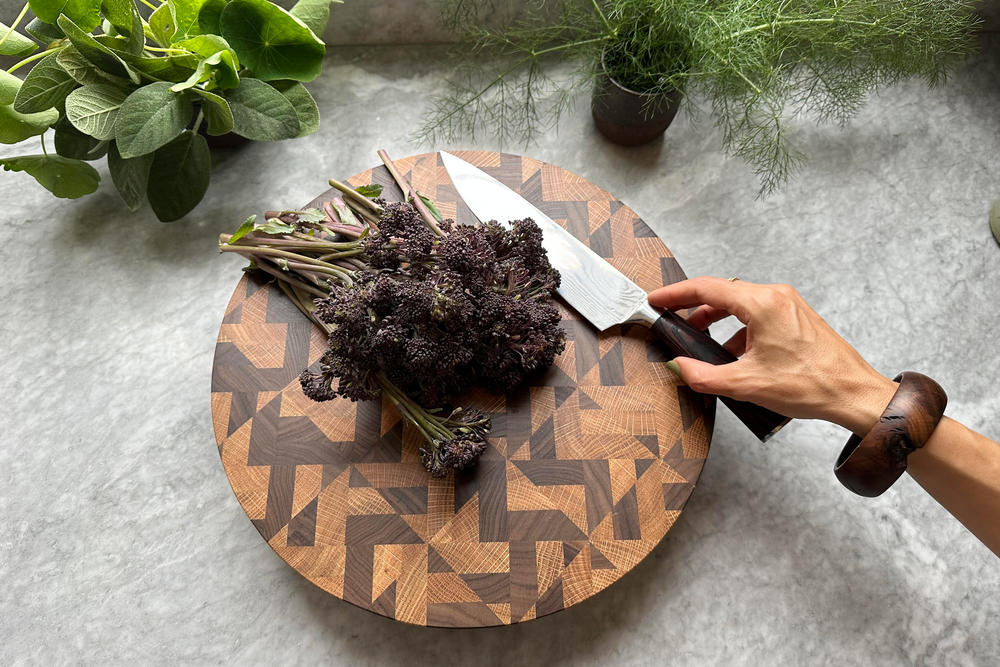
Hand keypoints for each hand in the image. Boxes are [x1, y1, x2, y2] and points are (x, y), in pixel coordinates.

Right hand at [648, 277, 897, 434]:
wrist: (854, 394)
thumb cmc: (811, 385)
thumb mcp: (746, 385)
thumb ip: (703, 375)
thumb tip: (679, 367)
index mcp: (762, 304)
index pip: (707, 288)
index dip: (676, 294)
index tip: (657, 300)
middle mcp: (776, 296)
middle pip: (723, 294)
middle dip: (696, 311)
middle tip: (675, 326)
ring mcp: (789, 304)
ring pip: (740, 304)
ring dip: (718, 322)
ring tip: (704, 347)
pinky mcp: (796, 316)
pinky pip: (757, 314)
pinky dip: (739, 330)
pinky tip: (735, 356)